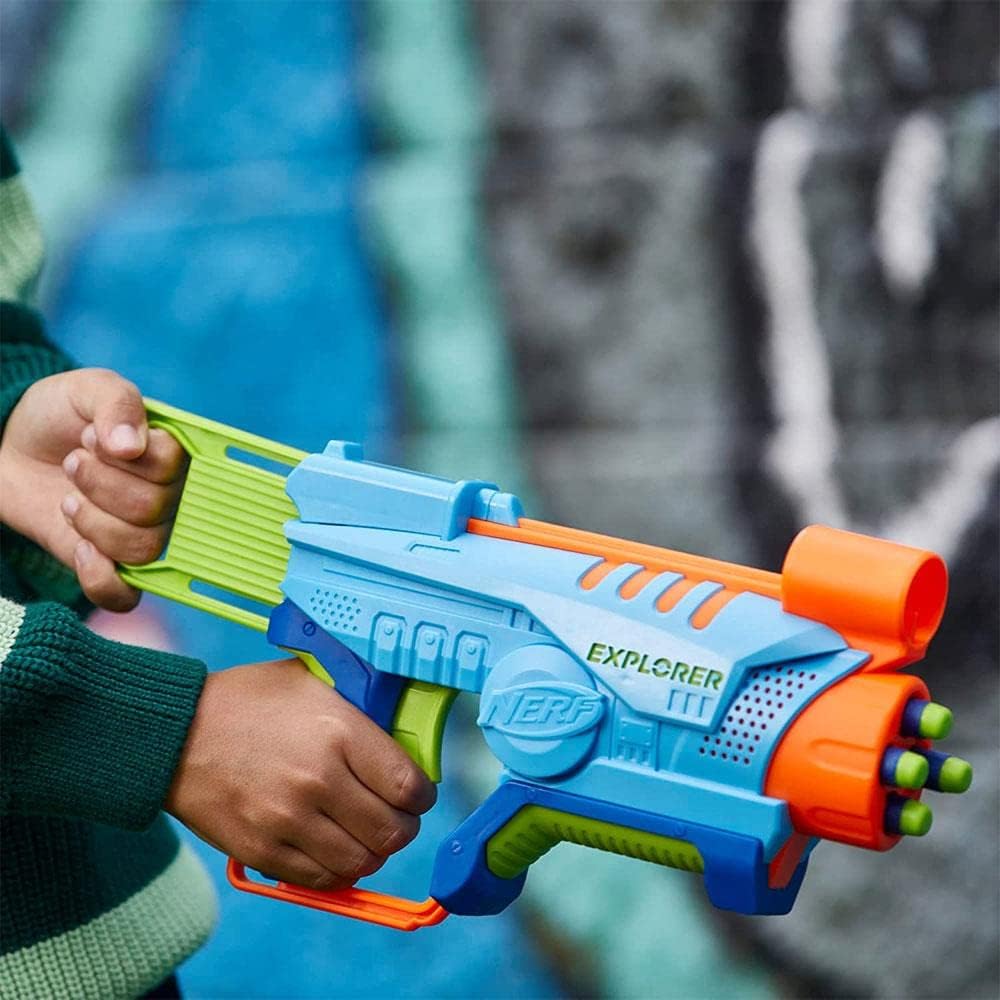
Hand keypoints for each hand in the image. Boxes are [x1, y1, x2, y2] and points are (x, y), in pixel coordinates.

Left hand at [0, 368, 186, 609]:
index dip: (129, 458)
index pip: (174, 467)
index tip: (90, 437)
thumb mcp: (86, 390)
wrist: (11, 447)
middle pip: (156, 509)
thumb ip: (116, 403)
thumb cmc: (58, 414)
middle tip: (73, 463)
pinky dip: (100, 577)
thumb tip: (130, 446)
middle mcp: (170, 497)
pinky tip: (79, 548)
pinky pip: (126, 595)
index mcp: (174, 454)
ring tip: (69, 499)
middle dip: (100, 486)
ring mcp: (144, 533)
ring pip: (142, 548)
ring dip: (93, 523)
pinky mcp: (113, 566)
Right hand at [166, 659, 437, 890]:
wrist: (174, 732)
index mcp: (339, 732)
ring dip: (372, 852)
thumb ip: (358, 703)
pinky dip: (336, 870)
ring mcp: (288, 820)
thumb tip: (403, 725)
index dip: (422, 796)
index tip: (415, 793)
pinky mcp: (261, 850)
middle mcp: (319, 780)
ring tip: (363, 833)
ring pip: (362, 862)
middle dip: (402, 827)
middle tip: (393, 816)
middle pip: (393, 832)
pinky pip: (320, 879)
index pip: (410, 786)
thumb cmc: (248, 700)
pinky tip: (332, 848)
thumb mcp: (310, 680)